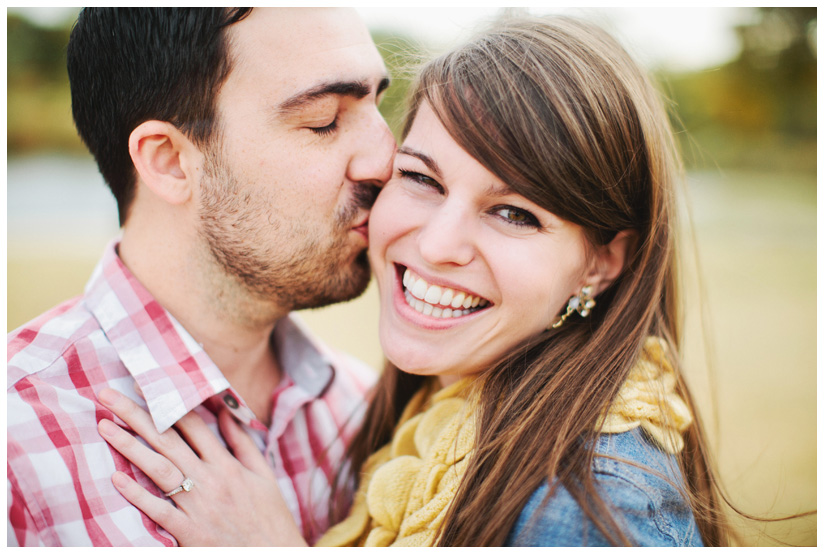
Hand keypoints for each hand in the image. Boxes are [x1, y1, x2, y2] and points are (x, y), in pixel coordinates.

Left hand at [97, 388, 306, 545]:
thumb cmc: (270, 517)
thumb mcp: (263, 475)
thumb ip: (242, 443)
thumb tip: (225, 413)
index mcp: (228, 464)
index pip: (192, 425)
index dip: (167, 403)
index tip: (143, 387)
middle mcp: (211, 480)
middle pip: (168, 440)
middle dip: (136, 415)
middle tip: (107, 395)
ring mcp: (198, 506)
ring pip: (159, 469)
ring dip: (129, 446)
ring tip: (104, 426)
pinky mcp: (189, 532)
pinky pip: (159, 510)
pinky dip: (138, 494)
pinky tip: (116, 478)